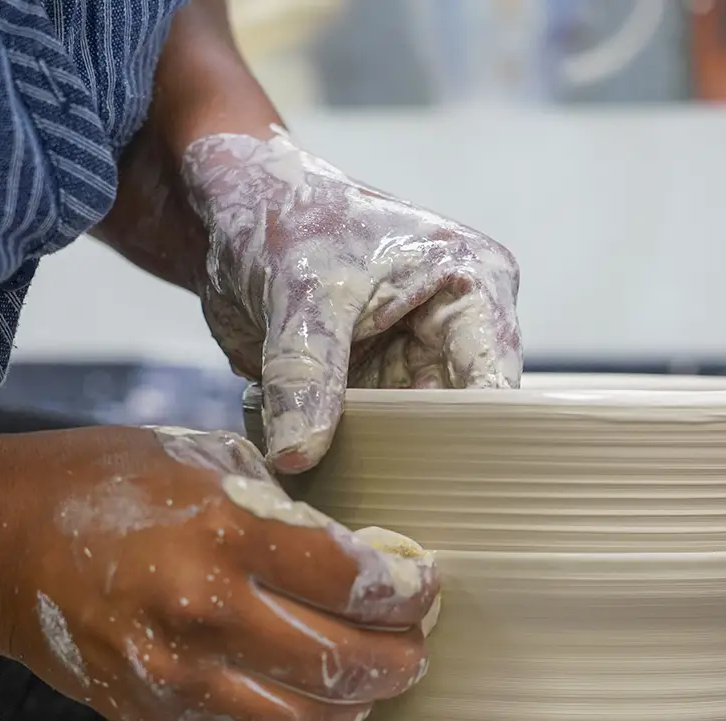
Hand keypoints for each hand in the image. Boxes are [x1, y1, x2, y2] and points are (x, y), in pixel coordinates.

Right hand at [3, 426, 437, 720]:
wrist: (2, 543)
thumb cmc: (107, 486)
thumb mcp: (206, 460)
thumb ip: (285, 510)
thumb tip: (359, 555)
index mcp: (225, 531)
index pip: (354, 579)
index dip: (407, 590)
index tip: (424, 587)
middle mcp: (204, 612)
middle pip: (343, 662)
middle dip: (401, 659)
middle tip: (417, 645)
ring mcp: (175, 676)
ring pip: (305, 719)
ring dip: (358, 704)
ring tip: (376, 682)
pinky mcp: (154, 714)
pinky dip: (291, 712)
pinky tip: (304, 687)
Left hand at [181, 127, 522, 472]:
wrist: (232, 212)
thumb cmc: (287, 217)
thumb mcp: (304, 293)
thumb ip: (306, 374)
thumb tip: (297, 456)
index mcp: (473, 289)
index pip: (493, 380)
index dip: (473, 435)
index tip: (444, 483)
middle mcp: (453, 332)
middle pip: (458, 418)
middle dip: (423, 457)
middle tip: (392, 504)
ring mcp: (411, 364)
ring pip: (412, 437)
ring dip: (382, 464)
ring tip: (358, 499)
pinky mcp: (370, 387)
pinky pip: (369, 437)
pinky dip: (346, 457)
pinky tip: (329, 482)